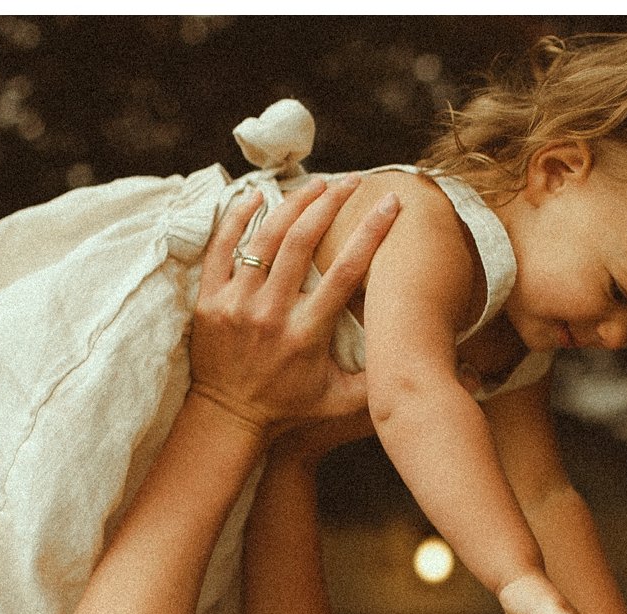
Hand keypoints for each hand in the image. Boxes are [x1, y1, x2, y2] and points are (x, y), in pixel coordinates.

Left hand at [188, 175, 398, 436]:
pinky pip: (222, 247)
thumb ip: (376, 385)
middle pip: (303, 241)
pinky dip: (238, 216)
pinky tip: (257, 195)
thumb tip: (416, 363)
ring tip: (315, 183)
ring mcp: (236, 304)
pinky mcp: (210, 300)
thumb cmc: (289, 409)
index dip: (372, 232)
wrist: (228, 418)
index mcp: (306, 333)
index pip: (346, 272)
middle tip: (350, 182)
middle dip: (330, 203)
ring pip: (265, 237)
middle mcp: (271, 313)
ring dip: (293, 203)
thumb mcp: (339, 403)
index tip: (390, 204)